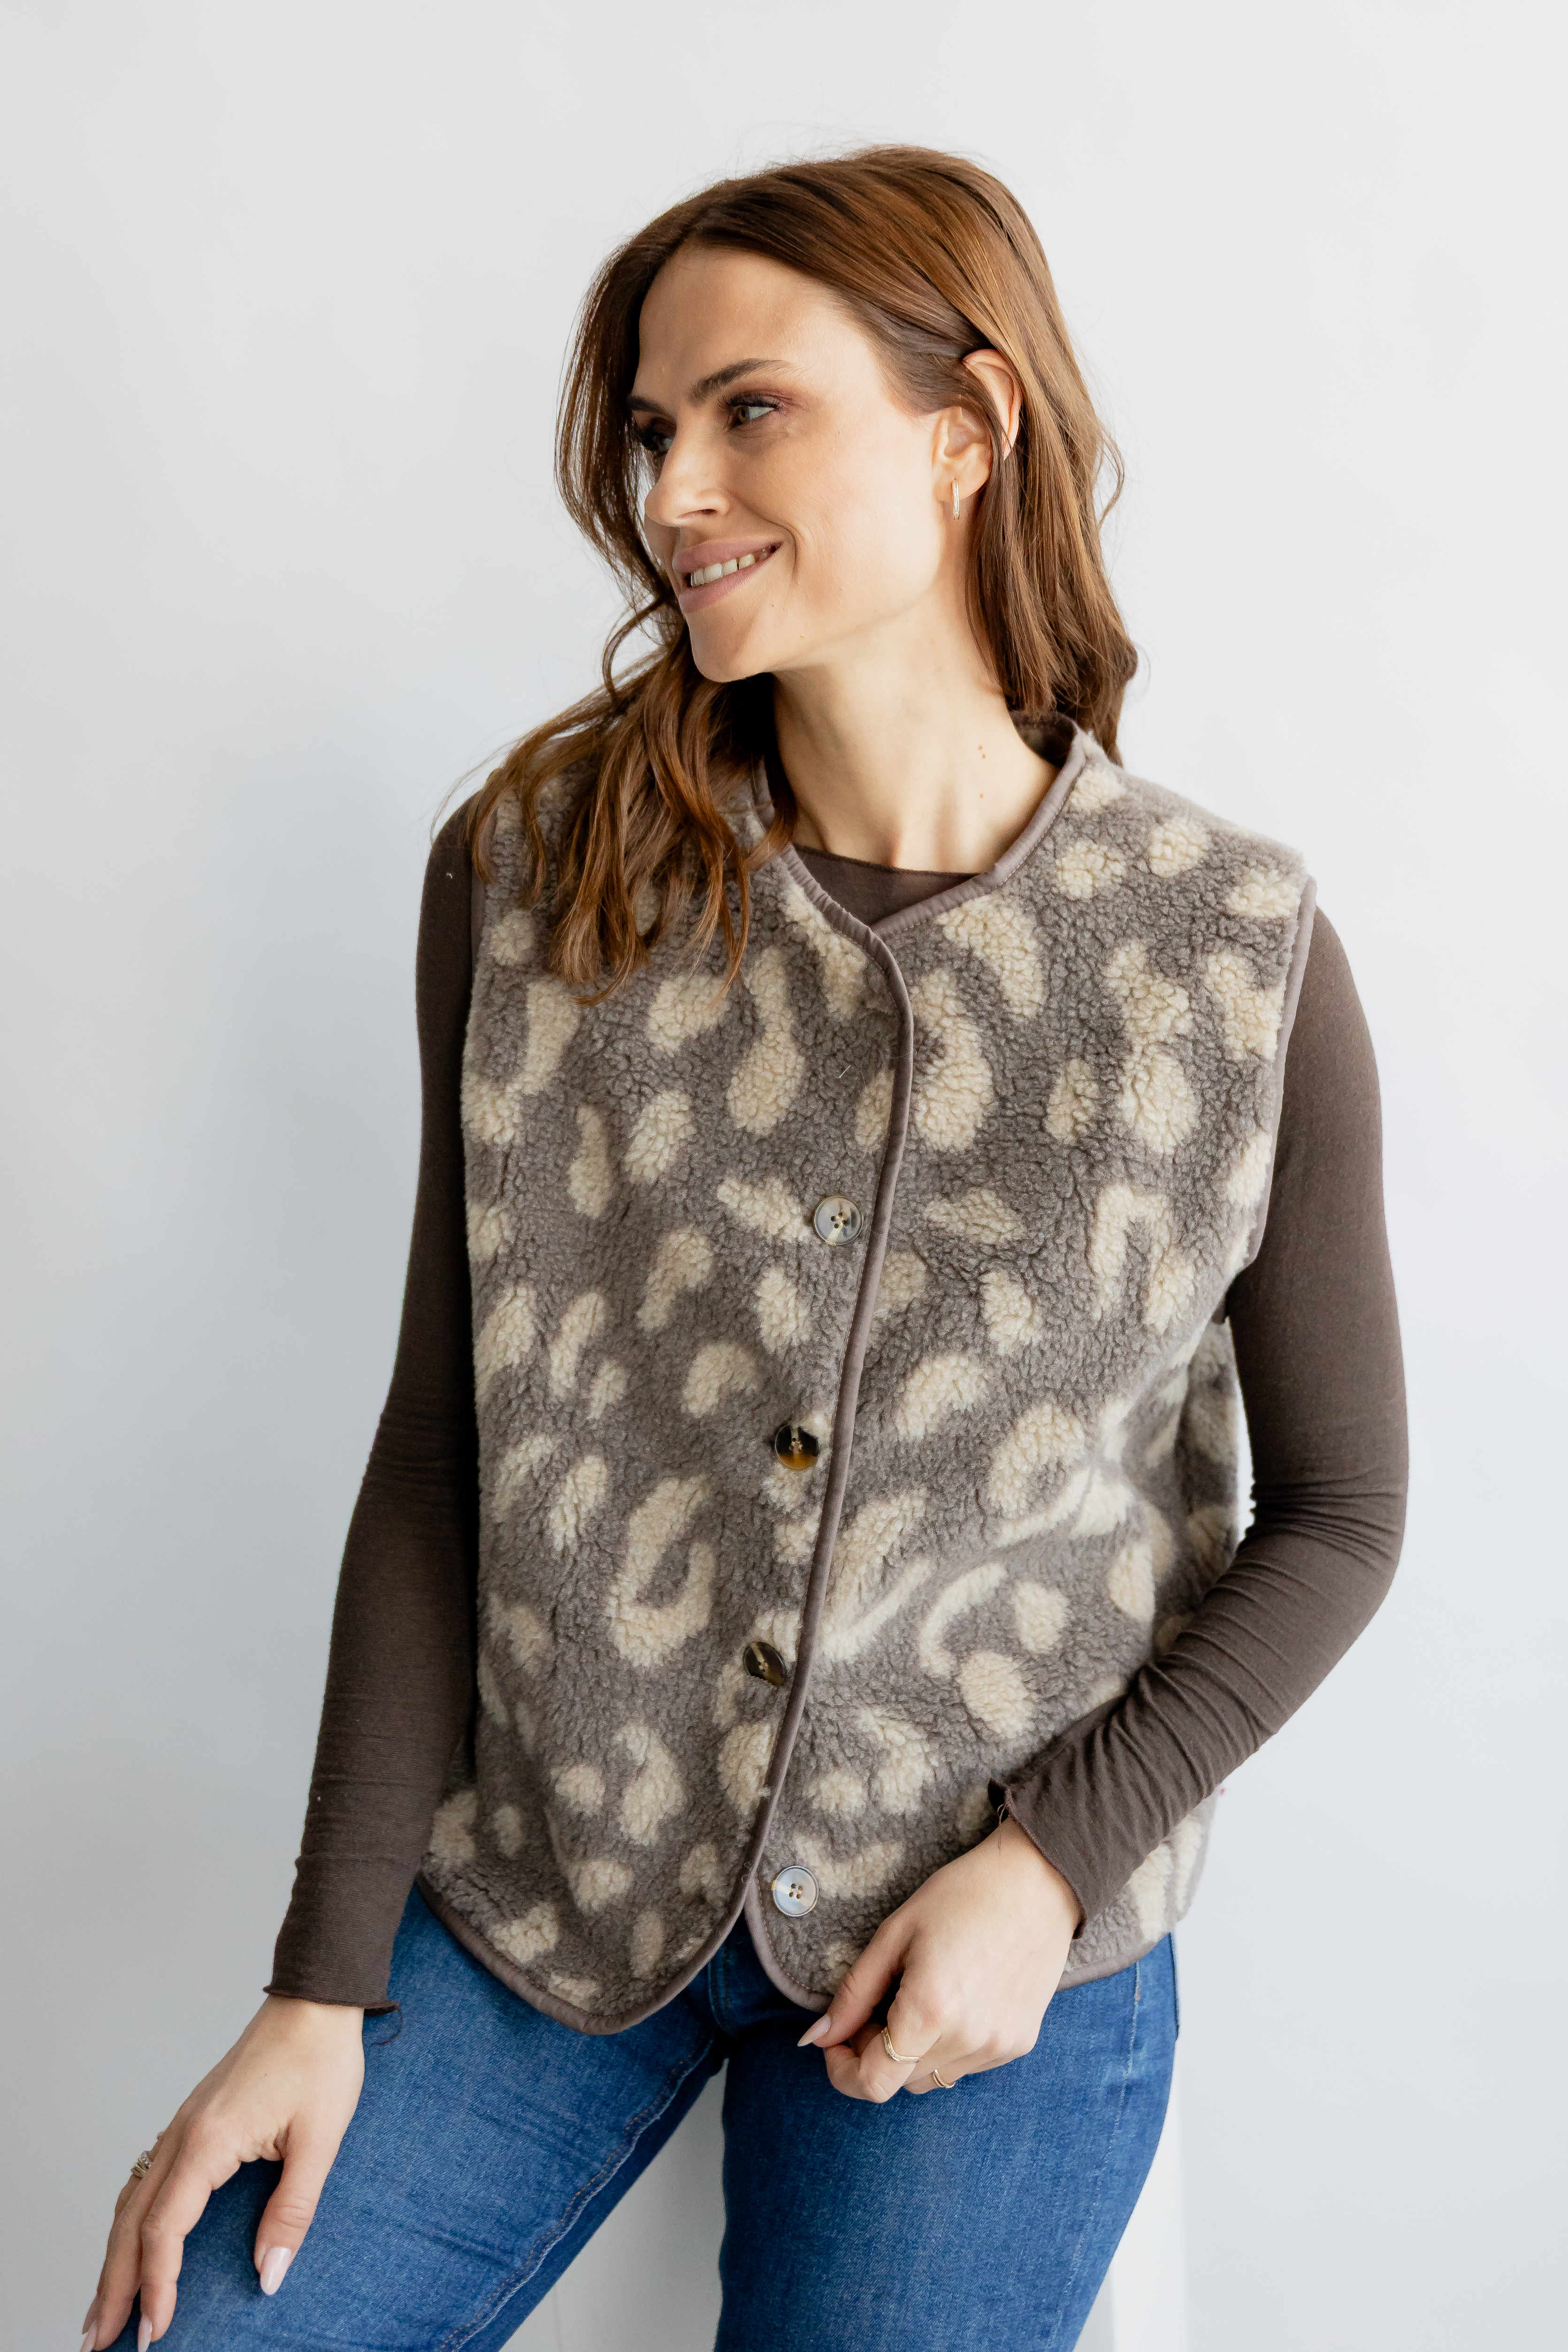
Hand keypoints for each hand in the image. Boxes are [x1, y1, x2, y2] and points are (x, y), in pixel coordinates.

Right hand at [82, 1993, 365, 2347]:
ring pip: (131, 2202)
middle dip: (113, 2287)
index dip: (156, 2286)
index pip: (165, 2229)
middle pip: (131, 2222)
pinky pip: (146, 2181)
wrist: (314, 2001)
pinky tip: (130, 2245)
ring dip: (114, 2258)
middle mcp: (184, 2134)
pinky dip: (130, 2223)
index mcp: (208, 2141)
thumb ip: (292, 2211)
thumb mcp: (320, 2140)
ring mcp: (183, 2125)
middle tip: (97, 2342)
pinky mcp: (193, 2121)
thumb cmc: (321, 2061)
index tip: (154, 2332)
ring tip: (102, 2310)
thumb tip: (270, 2276)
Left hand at [798, 1816, 1083, 2101]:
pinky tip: (957, 1998)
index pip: (873, 2084)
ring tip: (920, 1995)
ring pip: (932, 2078)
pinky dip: (948, 2046)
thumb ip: (854, 1993)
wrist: (1038, 1881)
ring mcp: (998, 2047)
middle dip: (875, 2050)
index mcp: (930, 2012)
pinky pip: (966, 2065)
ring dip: (913, 2052)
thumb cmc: (961, 1895)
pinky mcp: (1020, 2043)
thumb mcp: (895, 1933)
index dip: (843, 2070)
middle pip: (900, 2079)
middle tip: (881, 2000)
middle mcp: (967, 2041)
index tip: (837, 2040)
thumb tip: (816, 2038)